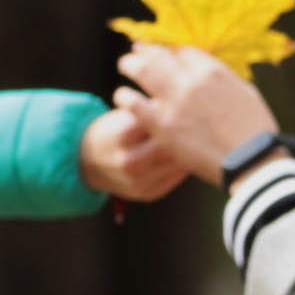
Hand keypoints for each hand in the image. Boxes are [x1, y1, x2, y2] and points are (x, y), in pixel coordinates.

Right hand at [77, 101, 197, 203]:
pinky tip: (197, 154)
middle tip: (209, 118)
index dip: (180, 110)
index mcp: (123, 134)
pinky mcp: (148, 193)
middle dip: (190, 130)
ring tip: (207, 135)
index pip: (161, 119)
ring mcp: (139, 181)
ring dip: (194, 149)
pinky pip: (176, 178)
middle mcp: (130, 160)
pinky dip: (187, 164)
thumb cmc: (111, 130)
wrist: (86, 163)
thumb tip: (187, 101)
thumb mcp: (123, 114)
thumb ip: (151, 110)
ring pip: (178, 162)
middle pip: (173, 143)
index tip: (195, 101)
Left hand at [113, 42, 281, 177]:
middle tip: (136, 50)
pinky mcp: (162, 125)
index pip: (184, 51)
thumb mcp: (245, 92)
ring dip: (130, 65)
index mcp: (213, 71)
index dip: (172, 50)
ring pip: (141, 71)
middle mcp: (191, 80)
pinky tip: (122, 97)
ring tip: (125, 66)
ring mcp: (174, 102)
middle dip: (146, 50)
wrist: (251, 160)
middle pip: (159, 54)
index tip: (165, 52)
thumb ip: (224, 79)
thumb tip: (212, 74)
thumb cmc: (255, 130)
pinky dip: (125, 97)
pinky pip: (133, 103)